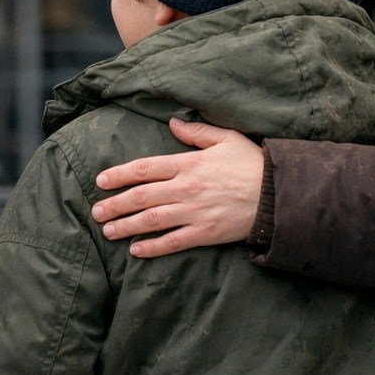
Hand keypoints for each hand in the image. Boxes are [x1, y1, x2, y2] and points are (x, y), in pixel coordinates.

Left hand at [90, 117, 264, 256]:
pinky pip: (174, 242)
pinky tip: (136, 250)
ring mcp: (194, 213)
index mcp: (188, 164)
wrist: (278, 195)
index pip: (144, 169)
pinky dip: (153, 247)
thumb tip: (173, 123)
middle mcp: (186, 189)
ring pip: (152, 220)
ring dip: (126, 226)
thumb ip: (196, 131)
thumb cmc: (251, 164)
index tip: (101, 181)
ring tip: (108, 230)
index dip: (120, 175)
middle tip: (96, 211)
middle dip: (115, 204)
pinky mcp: (205, 234)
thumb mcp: (225, 138)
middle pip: (141, 197)